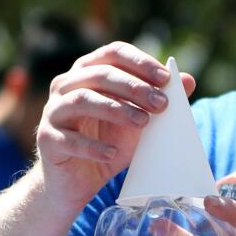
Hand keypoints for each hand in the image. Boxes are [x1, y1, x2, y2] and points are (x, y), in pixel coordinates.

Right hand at [36, 42, 195, 210]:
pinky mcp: (47, 140)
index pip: (112, 53)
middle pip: (99, 74)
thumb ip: (158, 101)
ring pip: (82, 99)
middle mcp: (66, 86)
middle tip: (161, 104)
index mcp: (88, 73)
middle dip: (133, 87)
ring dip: (116, 109)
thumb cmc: (109, 144)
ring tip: (143, 123)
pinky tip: (113, 154)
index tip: (166, 79)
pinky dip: (94, 146)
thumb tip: (188, 80)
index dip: (139, 62)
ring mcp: (53, 112)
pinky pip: (69, 139)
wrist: (77, 182)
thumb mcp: (139, 123)